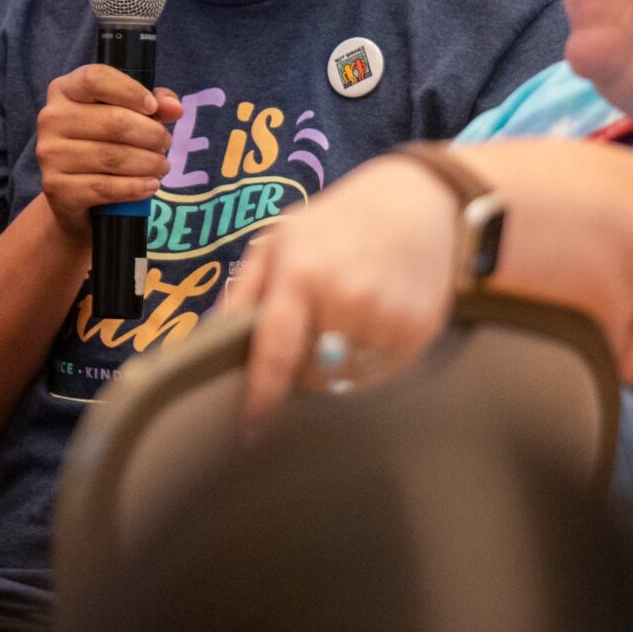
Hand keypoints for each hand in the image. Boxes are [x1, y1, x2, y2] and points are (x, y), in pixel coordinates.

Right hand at [35, 65, 181, 239]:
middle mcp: (51, 118)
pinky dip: (135, 187)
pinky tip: (150, 186)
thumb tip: (174, 108)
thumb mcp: (126, 113)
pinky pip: (104, 187)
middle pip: (114, 121)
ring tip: (161, 166)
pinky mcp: (56, 187)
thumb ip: (153, 103)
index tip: (153, 108)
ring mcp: (50, 154)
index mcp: (64, 89)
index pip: (95, 78)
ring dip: (148, 163)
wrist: (71, 191)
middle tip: (165, 144)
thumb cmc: (101, 142)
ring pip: (113, 157)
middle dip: (151, 135)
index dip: (130, 91)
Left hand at [222, 155, 463, 425]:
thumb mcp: (279, 238)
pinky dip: (368, 359)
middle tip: (309, 326)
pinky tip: (371, 320)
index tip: (249, 432)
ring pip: (346, 377)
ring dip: (334, 364)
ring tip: (343, 318)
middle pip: (310, 374)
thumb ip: (244, 291)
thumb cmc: (336, 221)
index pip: (275, 353)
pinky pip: (381, 372)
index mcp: (302, 275)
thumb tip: (212, 338)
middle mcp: (346, 299)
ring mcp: (387, 318)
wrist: (417, 199)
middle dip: (299, 364)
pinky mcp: (419, 331)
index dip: (261, 398)